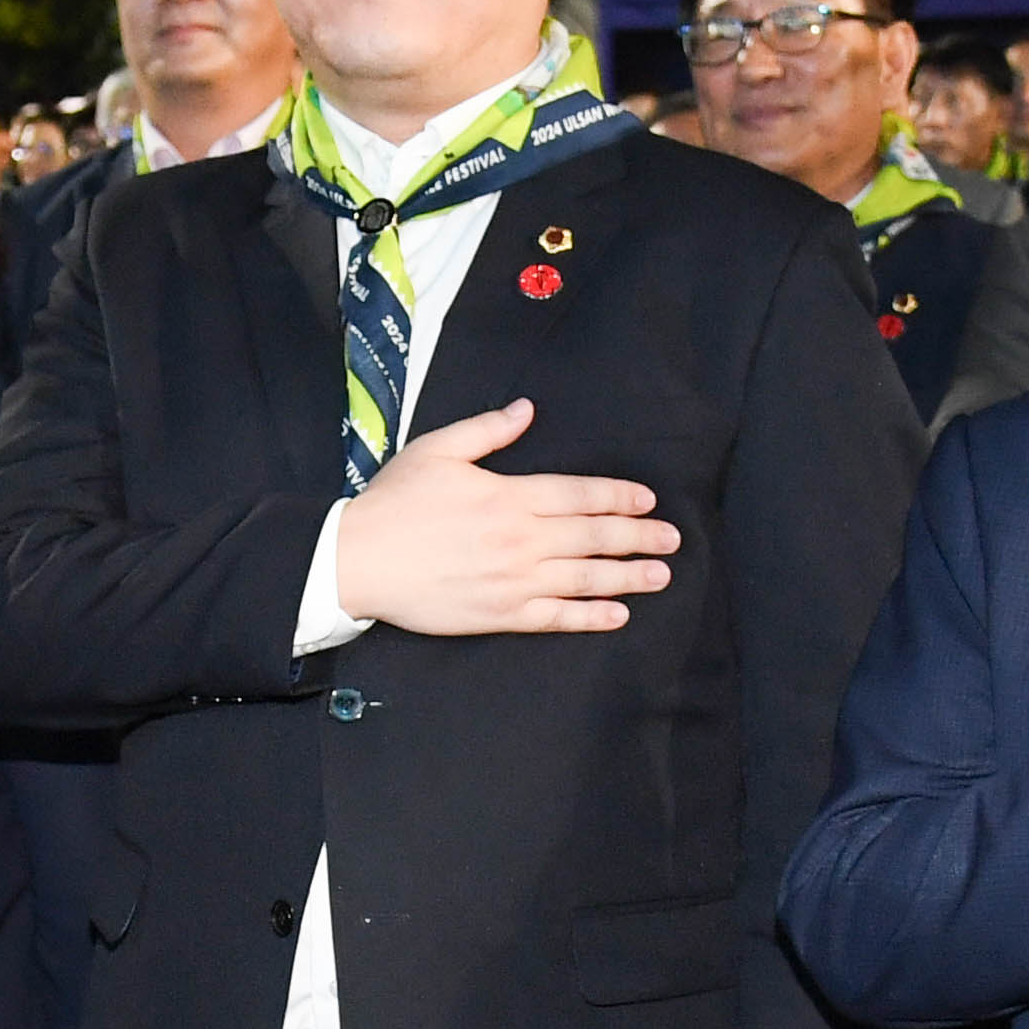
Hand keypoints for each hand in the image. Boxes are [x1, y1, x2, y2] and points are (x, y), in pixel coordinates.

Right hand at [326, 396, 679, 636]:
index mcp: (508, 496)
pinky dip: (589, 617)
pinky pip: (555, 617)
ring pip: (584, 578)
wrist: (357, 561)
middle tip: (672, 539)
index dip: (619, 497)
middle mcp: (520, 540)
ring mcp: (513, 581)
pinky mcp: (499, 615)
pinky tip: (617, 614)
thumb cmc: (394, 503)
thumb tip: (526, 410)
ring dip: (627, 577)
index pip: (579, 494)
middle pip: (593, 536)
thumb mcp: (437, 450)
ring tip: (660, 576)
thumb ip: (487, 430)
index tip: (647, 500)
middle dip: (638, 537)